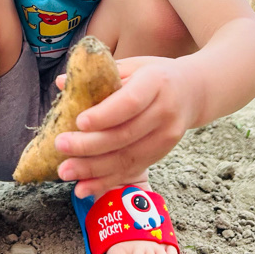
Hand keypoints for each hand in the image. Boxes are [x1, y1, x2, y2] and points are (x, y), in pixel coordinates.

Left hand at [54, 56, 193, 198]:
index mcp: (156, 83)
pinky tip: (83, 188)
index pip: (130, 102)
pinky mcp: (162, 154)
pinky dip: (106, 181)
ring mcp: (166, 137)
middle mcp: (164, 112)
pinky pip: (131, 170)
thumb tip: (61, 83)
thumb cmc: (155, 75)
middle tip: (60, 146)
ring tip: (65, 172)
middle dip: (89, 145)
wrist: (194, 91)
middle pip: (125, 135)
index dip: (105, 115)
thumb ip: (100, 75)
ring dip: (93, 169)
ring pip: (127, 158)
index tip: (79, 122)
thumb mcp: (133, 66)